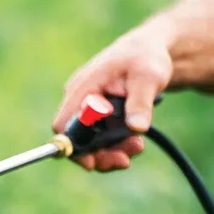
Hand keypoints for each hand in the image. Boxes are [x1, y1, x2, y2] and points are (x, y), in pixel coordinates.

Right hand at [52, 25, 173, 171]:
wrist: (149, 51)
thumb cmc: (146, 57)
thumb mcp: (148, 77)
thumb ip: (140, 102)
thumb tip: (136, 128)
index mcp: (84, 87)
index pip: (64, 125)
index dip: (73, 146)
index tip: (92, 162)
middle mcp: (81, 100)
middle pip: (76, 139)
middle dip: (99, 154)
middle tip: (124, 160)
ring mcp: (89, 109)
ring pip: (91, 142)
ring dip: (112, 151)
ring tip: (138, 147)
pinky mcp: (99, 116)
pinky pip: (102, 138)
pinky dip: (117, 145)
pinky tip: (136, 142)